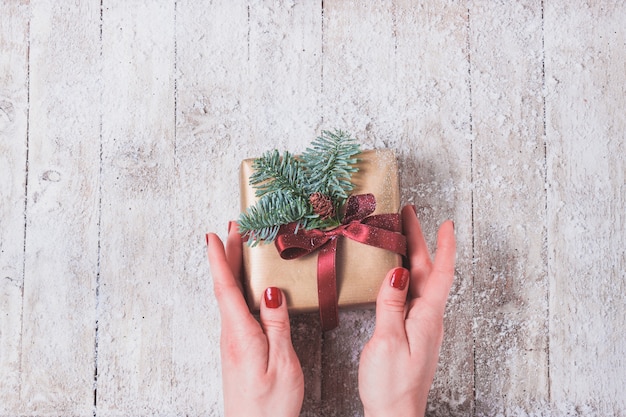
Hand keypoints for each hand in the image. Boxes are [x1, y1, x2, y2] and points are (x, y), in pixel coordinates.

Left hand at [206, 223, 303, 416]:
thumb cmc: (269, 405)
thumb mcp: (282, 363)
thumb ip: (277, 325)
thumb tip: (272, 292)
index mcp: (241, 334)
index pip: (226, 288)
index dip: (219, 259)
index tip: (213, 235)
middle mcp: (232, 335)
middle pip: (226, 288)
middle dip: (228, 256)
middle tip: (232, 229)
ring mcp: (233, 342)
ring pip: (231, 298)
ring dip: (233, 271)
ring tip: (241, 249)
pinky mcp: (238, 349)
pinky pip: (237, 310)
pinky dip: (240, 290)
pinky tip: (250, 287)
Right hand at [358, 206, 455, 416]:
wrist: (396, 415)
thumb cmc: (392, 384)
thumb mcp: (388, 341)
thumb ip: (391, 305)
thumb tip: (397, 273)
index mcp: (426, 316)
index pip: (441, 273)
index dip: (443, 246)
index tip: (445, 222)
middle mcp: (427, 318)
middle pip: (427, 272)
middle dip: (419, 241)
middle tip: (407, 216)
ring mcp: (420, 326)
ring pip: (418, 282)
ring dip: (410, 257)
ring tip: (397, 236)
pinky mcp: (411, 334)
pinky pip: (409, 297)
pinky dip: (402, 278)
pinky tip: (392, 275)